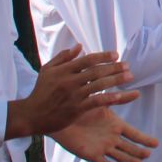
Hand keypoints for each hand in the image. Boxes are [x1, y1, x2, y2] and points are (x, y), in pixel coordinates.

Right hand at [5, 46, 134, 139]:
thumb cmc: (40, 91)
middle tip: (127, 65)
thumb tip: (79, 46)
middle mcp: (70, 81)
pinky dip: (110, 97)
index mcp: (63, 70)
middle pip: (97, 71)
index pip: (87, 59)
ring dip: (117, 80)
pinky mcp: (76, 109)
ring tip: (130, 76)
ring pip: (99, 85)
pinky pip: (96, 101)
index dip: (103, 56)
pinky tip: (121, 95)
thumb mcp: (47, 70)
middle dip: (114, 67)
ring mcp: (74, 96)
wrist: (31, 115)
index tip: (116, 55)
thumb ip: (63, 57)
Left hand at [49, 105, 157, 161]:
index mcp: (116, 126)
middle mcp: (112, 138)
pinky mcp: (92, 154)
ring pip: (120, 156)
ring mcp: (103, 147)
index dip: (145, 139)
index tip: (156, 144)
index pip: (134, 134)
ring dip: (129, 160)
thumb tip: (138, 93)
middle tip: (148, 155)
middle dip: (139, 152)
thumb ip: (120, 99)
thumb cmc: (83, 108)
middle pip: (129, 147)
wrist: (64, 118)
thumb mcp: (103, 103)